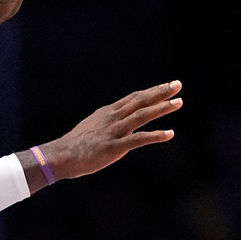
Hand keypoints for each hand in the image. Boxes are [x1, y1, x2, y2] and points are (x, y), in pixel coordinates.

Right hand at [40, 80, 182, 183]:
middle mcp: (113, 117)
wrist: (62, 155)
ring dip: (161, 108)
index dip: (151, 91)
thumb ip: (108, 122)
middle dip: (160, 92)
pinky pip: (138, 139)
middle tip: (177, 84)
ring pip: (141, 115)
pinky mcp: (114, 146)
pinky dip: (155, 135)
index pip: (134, 98)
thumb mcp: (94, 126)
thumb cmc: (77, 144)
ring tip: (178, 102)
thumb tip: (118, 120)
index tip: (166, 85)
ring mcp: (114, 131)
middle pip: (140, 101)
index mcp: (108, 112)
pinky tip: (170, 134)